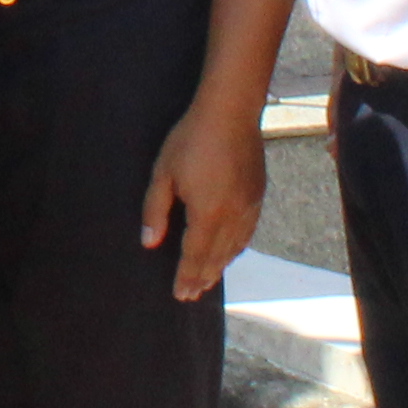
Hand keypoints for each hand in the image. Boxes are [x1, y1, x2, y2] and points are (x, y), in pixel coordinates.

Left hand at [141, 100, 266, 300]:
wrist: (230, 112)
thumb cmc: (191, 139)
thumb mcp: (163, 173)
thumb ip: (155, 210)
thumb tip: (149, 242)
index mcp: (207, 214)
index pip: (195, 256)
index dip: (187, 277)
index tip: (180, 294)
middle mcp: (232, 216)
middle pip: (216, 257)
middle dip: (202, 278)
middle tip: (192, 295)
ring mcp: (248, 206)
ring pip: (234, 248)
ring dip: (220, 266)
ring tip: (208, 280)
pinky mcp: (257, 195)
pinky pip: (247, 232)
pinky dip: (236, 248)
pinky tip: (230, 251)